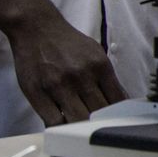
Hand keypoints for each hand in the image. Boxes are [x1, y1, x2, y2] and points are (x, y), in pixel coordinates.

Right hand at [0, 0, 127, 125]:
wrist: (37, 28)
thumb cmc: (67, 43)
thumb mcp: (95, 53)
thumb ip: (107, 76)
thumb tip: (120, 101)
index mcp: (99, 66)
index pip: (116, 100)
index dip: (118, 114)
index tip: (117, 121)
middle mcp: (81, 76)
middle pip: (98, 113)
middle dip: (101, 123)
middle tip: (99, 127)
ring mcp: (58, 85)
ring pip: (77, 119)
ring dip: (81, 127)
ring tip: (82, 128)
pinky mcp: (37, 93)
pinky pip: (53, 121)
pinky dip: (61, 127)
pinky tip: (64, 124)